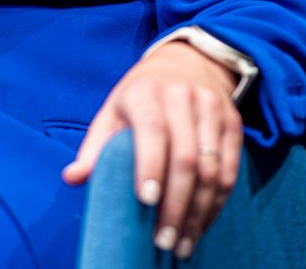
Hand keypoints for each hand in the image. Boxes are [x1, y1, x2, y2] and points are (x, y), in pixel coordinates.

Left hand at [61, 42, 244, 260]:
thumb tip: (72, 178)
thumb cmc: (138, 98)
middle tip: (164, 240)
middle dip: (176, 204)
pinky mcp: (233, 123)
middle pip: (186, 157)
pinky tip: (201, 224)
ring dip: (199, 212)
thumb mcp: (111, 113)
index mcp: (145, 92)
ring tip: (183, 243)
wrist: (185, 63)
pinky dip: (217, 202)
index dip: (150, 165)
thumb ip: (94, 147)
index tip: (146, 201)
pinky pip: (230, 170)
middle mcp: (182, 96)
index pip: (152, 129)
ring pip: (212, 168)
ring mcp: (211, 108)